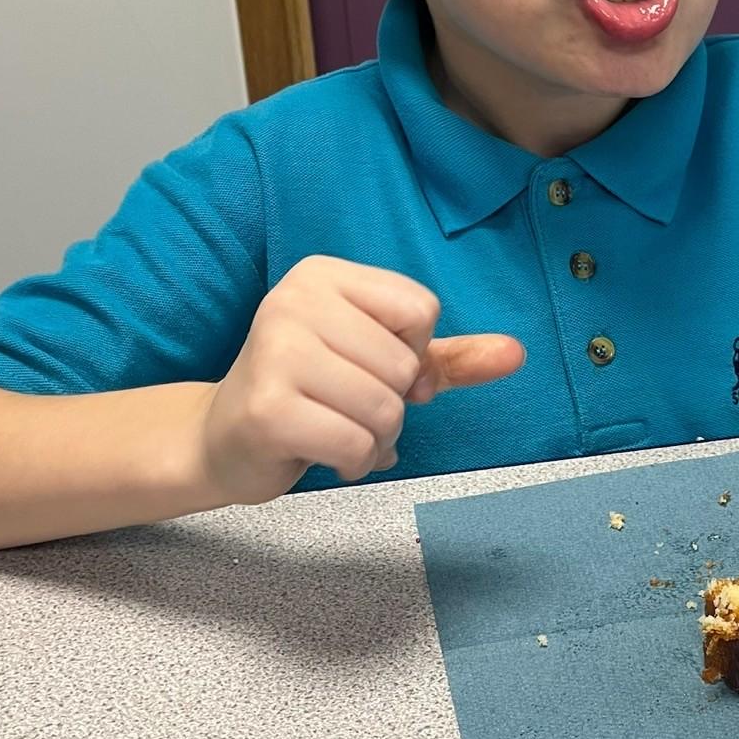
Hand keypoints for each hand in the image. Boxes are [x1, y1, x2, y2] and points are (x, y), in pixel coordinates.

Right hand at [198, 256, 523, 504]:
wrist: (222, 438)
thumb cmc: (306, 393)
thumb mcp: (380, 363)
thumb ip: (447, 358)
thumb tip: (516, 353)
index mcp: (323, 276)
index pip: (421, 310)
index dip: (412, 354)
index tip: (369, 366)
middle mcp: (293, 301)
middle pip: (404, 365)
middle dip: (392, 405)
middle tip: (344, 408)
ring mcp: (276, 353)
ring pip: (386, 409)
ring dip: (375, 439)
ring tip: (333, 429)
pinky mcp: (269, 409)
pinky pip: (358, 445)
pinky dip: (354, 462)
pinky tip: (321, 451)